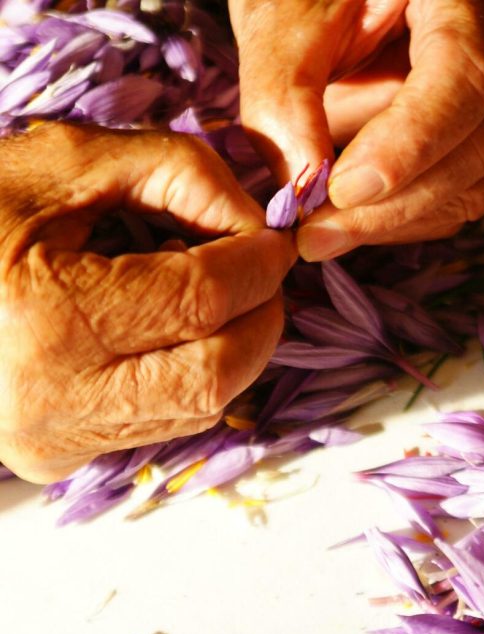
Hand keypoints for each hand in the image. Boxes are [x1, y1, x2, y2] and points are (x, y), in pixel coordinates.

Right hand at [0, 124, 294, 482]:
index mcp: (46, 314)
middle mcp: (53, 398)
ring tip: (220, 299)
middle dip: (263, 316)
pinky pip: (165, 422)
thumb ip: (174, 171)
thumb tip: (256, 219)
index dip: (257, 264)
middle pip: (218, 371)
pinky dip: (196, 375)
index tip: (273, 238)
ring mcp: (55, 439)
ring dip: (237, 350)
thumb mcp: (61, 163)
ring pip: (201, 407)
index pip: (202, 299)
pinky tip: (177, 335)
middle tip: (261, 273)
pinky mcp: (58, 455)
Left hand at [231, 0, 483, 258]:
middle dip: (391, 204)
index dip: (408, 143)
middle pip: (477, 146)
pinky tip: (351, 220)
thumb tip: (300, 180)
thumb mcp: (285, 10)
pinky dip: (403, 218)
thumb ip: (284, 85)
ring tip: (322, 233)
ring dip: (393, 219)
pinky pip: (458, 195)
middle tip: (314, 236)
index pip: (465, 76)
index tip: (343, 187)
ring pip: (472, 184)